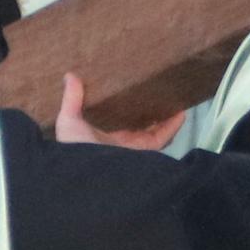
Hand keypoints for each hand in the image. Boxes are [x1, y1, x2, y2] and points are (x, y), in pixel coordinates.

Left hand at [56, 73, 179, 152]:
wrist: (86, 175)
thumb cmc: (74, 148)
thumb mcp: (68, 121)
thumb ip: (71, 99)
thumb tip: (70, 75)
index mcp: (103, 136)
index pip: (118, 120)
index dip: (127, 106)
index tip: (134, 88)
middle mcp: (121, 143)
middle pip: (140, 126)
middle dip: (150, 111)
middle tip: (158, 91)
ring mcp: (136, 149)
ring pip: (156, 131)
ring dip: (166, 117)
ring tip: (174, 98)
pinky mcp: (146, 152)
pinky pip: (164, 138)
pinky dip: (174, 126)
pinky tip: (181, 112)